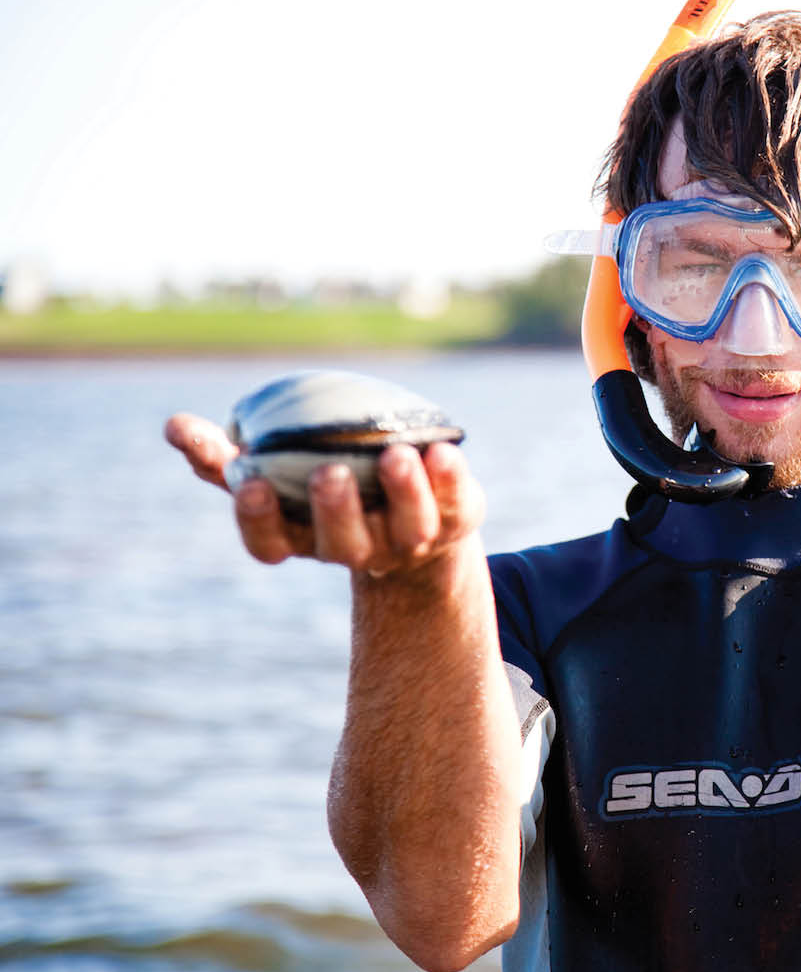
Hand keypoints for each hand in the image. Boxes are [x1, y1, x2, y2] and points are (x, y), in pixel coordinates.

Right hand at [163, 412, 484, 576]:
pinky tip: (442, 450)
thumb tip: (173, 425)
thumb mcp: (276, 469)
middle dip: (335, 509)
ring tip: (396, 455)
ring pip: (407, 526)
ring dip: (402, 491)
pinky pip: (456, 502)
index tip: (251, 484)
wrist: (420, 515)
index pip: (272, 543)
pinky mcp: (457, 520)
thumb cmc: (328, 486)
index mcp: (305, 536)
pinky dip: (450, 477)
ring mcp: (410, 539)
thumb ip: (225, 455)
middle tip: (327, 473)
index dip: (259, 521)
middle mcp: (357, 546)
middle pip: (343, 542)